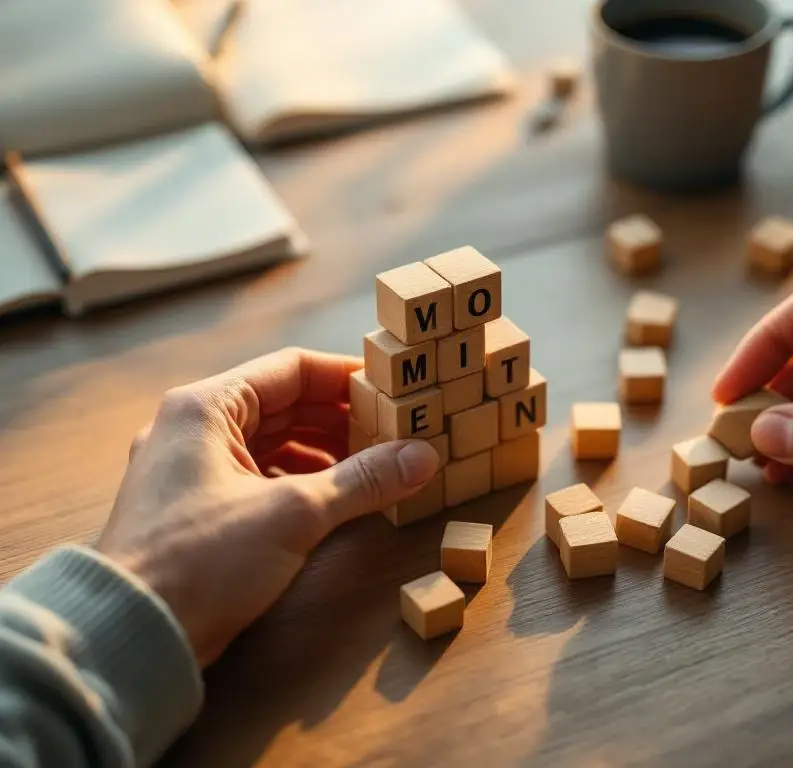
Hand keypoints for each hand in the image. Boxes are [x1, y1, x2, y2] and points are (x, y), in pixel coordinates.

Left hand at [95, 348, 438, 666]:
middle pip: (284, 406)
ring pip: (273, 444)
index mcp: (206, 407)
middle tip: (395, 433)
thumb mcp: (294, 513)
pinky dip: (301, 482)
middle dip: (342, 419)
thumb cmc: (202, 559)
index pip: (292, 369)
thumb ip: (363, 480)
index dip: (348, 377)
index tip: (394, 391)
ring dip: (325, 453)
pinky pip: (260, 477)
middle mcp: (194, 428)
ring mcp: (191, 470)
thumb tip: (423, 456)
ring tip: (376, 466)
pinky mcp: (197, 510)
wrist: (132, 633)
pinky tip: (336, 499)